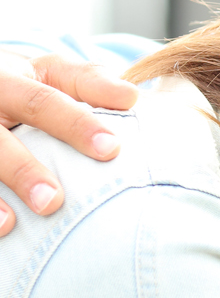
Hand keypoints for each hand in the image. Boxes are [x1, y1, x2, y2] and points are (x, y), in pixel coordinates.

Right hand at [0, 50, 138, 235]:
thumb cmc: (29, 86)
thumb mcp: (52, 73)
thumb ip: (89, 82)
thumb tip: (131, 95)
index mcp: (9, 77)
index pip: (43, 100)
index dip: (75, 123)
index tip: (112, 149)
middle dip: (22, 169)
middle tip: (52, 201)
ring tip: (10, 224)